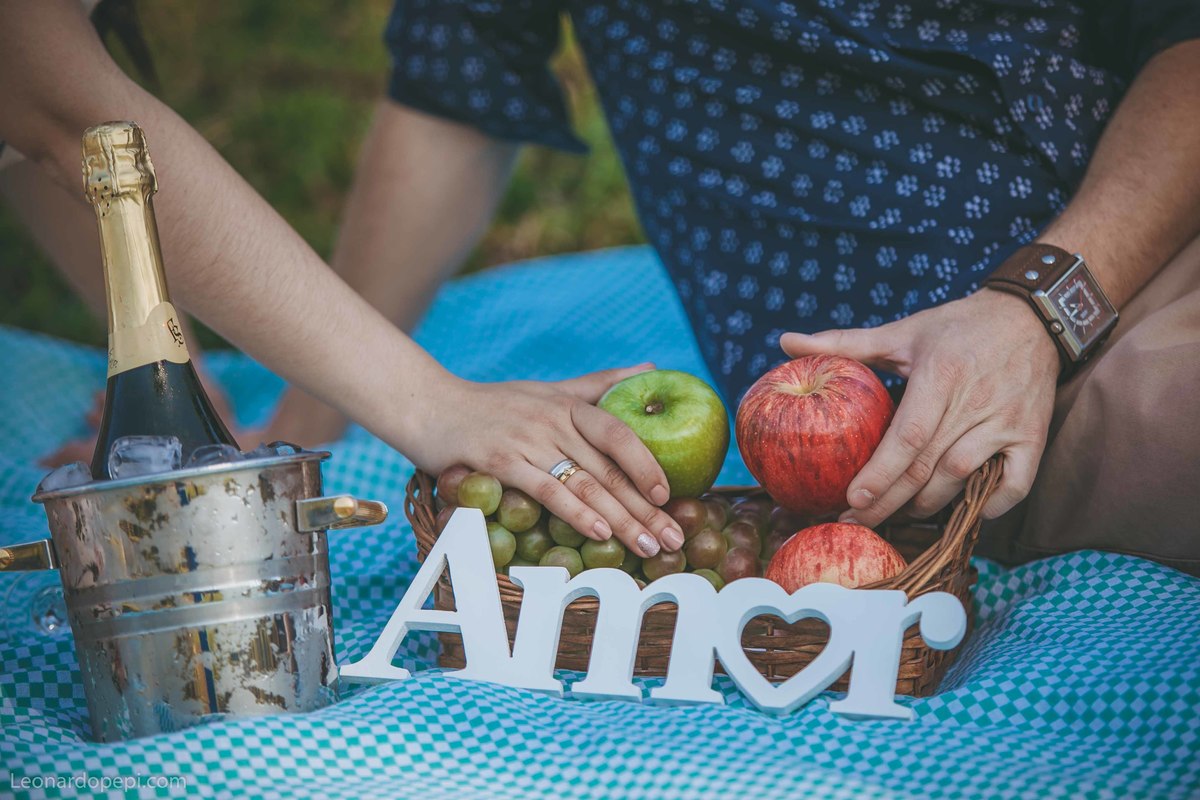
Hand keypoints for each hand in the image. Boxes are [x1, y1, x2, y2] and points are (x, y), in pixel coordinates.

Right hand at [409, 365, 683, 557]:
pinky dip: (576, 513)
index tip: (670, 496)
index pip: (619, 434)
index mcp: (568, 405)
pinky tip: (599, 534)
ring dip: (621, 519)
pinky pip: (546, 490)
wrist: (428, 406)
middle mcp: (552, 420)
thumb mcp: (549, 389)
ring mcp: (526, 441)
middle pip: (609, 469)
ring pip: (585, 484)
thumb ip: (598, 383)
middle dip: (645, 508)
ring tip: (648, 546)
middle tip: (674, 538)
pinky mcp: (499, 462)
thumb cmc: (492, 404)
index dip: (647, 464)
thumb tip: (650, 366)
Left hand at [780, 289, 1058, 525]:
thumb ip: (844, 342)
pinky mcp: (1033, 435)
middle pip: (928, 467)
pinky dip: (990, 505)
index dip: (879, 473)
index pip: (907, 436)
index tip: (851, 499)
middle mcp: (976, 402)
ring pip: (963, 479)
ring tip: (897, 514)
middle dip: (889, 502)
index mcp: (941, 375)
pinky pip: (1016, 485)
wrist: (1033, 317)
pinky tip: (962, 513)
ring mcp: (1008, 422)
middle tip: (856, 521)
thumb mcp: (903, 331)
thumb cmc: (958, 327)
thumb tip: (784, 342)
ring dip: (928, 505)